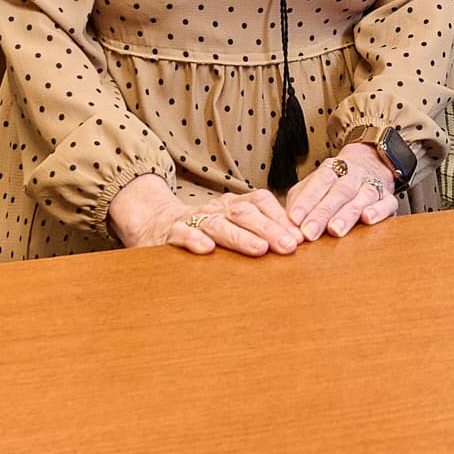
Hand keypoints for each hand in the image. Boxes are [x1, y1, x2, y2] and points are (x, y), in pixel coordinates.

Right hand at [110, 174, 301, 255]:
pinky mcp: (170, 233)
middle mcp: (216, 209)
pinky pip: (181, 234)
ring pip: (217, 224)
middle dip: (269, 230)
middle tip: (289, 246)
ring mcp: (193, 219)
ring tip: (259, 249)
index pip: (260, 203)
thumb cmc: (204, 229)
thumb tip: (296, 243)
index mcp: (233, 205)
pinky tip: (205, 249)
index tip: (300, 236)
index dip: (280, 218)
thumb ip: (259, 231)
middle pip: (244, 214)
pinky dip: (193, 240)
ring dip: (240, 237)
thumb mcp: (232, 225)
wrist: (154, 221)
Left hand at [282, 143, 399, 240]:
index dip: (306, 201)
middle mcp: (352, 175)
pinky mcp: (389, 198)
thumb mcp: (314, 186)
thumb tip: (286, 224)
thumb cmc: (336, 182)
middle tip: (310, 232)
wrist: (373, 160)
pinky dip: (378, 211)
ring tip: (335, 231)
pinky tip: (368, 219)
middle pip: (338, 192)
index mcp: (332, 170)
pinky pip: (387, 203)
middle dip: (323, 213)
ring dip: (347, 214)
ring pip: (361, 197)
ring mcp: (372, 185)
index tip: (295, 220)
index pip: (318, 183)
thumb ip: (299, 202)